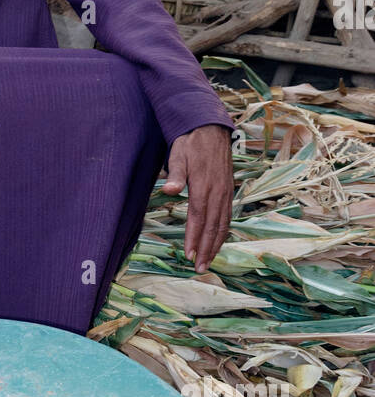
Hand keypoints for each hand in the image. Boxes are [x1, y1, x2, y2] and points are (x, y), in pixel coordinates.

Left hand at [159, 124, 233, 272]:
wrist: (211, 128)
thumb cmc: (191, 142)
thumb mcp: (178, 153)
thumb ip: (175, 173)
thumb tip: (169, 190)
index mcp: (203, 185)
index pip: (198, 217)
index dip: (194, 238)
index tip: (189, 255)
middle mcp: (217, 191)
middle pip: (212, 226)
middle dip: (206, 249)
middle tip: (199, 268)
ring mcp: (225, 192)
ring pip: (223, 224)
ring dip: (215, 245)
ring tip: (208, 261)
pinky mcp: (228, 191)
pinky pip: (227, 216)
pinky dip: (223, 232)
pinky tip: (218, 243)